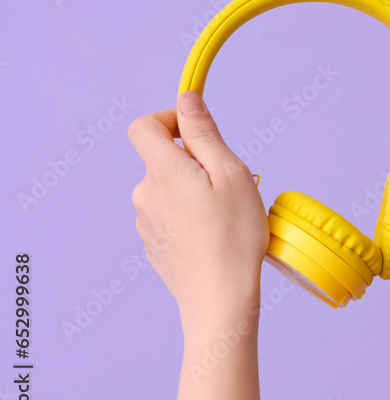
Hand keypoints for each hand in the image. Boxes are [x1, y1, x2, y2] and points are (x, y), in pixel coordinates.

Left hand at [129, 91, 268, 334]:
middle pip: (163, 160)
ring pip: (169, 190)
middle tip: (230, 186)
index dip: (170, 119)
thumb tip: (187, 100)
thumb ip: (204, 134)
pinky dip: (191, 218)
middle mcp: (146, 194)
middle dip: (196, 163)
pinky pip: (171, 217)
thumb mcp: (231, 174)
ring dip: (194, 192)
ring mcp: (147, 223)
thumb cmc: (234, 238)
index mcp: (163, 171)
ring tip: (226, 216)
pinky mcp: (154, 246)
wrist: (219, 300)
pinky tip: (215, 237)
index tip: (199, 132)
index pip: (145, 126)